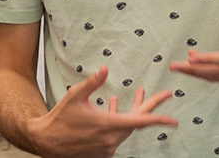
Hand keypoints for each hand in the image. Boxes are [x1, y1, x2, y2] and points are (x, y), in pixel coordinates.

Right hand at [20, 67, 176, 157]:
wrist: (46, 141)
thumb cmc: (60, 118)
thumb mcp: (75, 96)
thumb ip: (93, 82)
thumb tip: (105, 68)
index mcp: (107, 126)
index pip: (139, 122)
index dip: (158, 119)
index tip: (172, 120)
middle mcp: (110, 139)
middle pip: (137, 122)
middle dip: (150, 106)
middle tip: (165, 95)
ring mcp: (106, 147)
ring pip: (127, 127)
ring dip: (133, 112)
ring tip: (140, 93)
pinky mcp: (102, 151)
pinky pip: (117, 134)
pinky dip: (120, 120)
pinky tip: (115, 105)